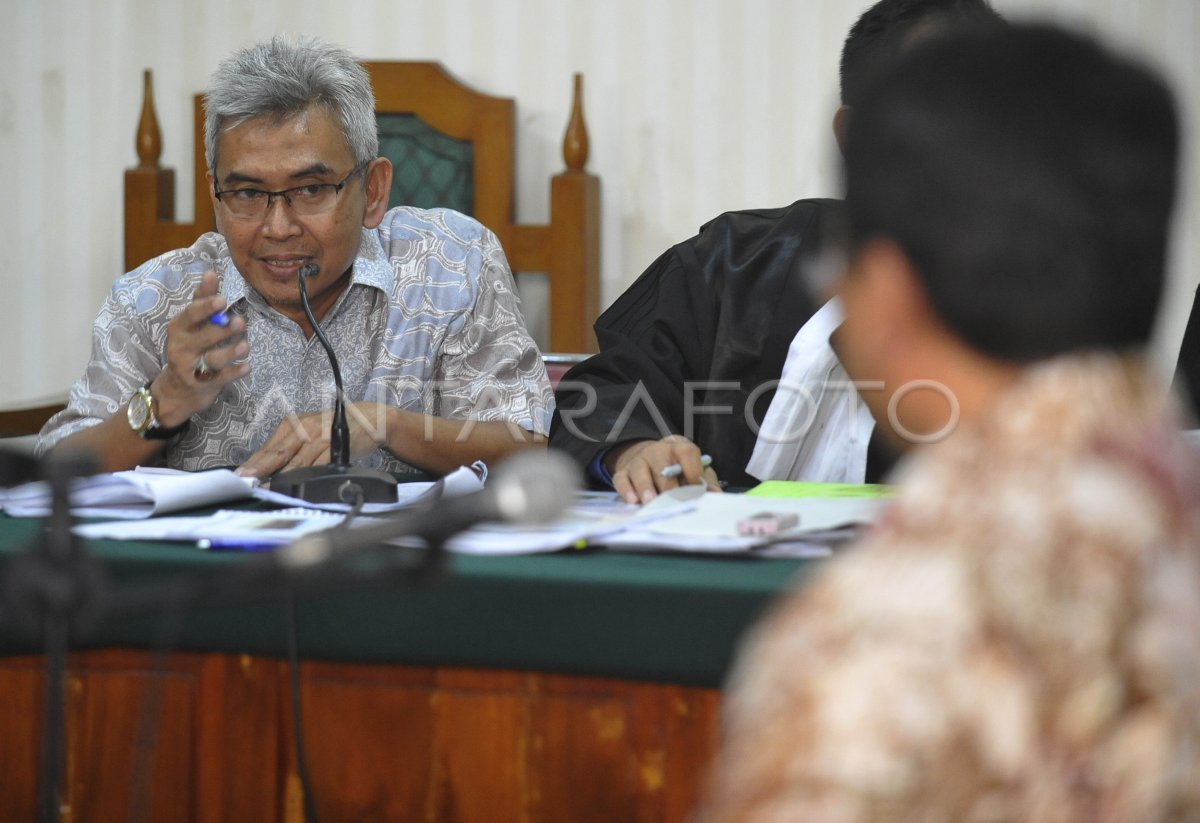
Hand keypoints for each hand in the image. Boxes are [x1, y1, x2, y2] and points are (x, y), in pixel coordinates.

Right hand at [154, 272, 249, 425]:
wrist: (178, 389)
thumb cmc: (189, 347)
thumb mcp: (191, 324)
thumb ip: (202, 300)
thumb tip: (211, 273)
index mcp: (179, 328)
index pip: (191, 315)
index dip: (206, 307)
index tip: (222, 300)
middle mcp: (181, 347)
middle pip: (202, 337)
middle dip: (222, 330)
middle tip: (240, 322)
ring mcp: (191, 368)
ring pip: (213, 359)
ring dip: (230, 352)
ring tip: (245, 345)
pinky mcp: (203, 385)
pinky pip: (221, 379)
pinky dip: (234, 373)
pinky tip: (247, 367)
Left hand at [236, 401, 390, 478]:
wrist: (368, 420)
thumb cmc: (334, 427)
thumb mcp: (308, 431)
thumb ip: (290, 447)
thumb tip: (266, 469)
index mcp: (293, 424)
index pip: (268, 447)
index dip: (253, 463)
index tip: (239, 475)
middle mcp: (304, 429)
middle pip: (278, 453)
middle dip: (260, 469)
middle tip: (245, 480)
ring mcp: (319, 438)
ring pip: (296, 461)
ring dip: (280, 476)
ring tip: (266, 487)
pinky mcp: (335, 447)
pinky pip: (317, 465)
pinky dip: (305, 476)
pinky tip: (295, 484)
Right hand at [607, 435, 719, 503]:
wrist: (650, 459)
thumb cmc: (677, 468)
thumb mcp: (694, 469)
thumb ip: (705, 480)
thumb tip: (715, 493)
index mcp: (678, 449)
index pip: (686, 452)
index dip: (692, 469)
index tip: (695, 486)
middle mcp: (657, 452)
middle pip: (662, 467)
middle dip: (668, 487)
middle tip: (674, 502)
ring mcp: (639, 461)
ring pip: (640, 472)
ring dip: (646, 487)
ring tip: (651, 501)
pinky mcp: (624, 472)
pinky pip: (621, 479)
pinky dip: (626, 489)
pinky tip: (633, 500)